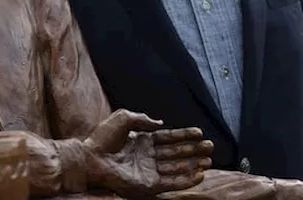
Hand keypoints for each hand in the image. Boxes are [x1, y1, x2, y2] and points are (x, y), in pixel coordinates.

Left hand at [82, 109, 212, 195]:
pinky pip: (171, 184)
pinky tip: (199, 175)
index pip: (168, 137)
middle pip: (177, 153)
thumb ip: (143, 119)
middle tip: (211, 147)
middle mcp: (148, 156)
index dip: (184, 135)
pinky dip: (186, 180)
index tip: (200, 132)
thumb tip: (160, 123)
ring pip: (177, 168)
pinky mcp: (148, 184)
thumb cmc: (103, 138)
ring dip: (194, 165)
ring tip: (209, 161)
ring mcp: (149, 170)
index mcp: (142, 140)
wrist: (91, 157)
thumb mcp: (123, 118)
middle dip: (194, 150)